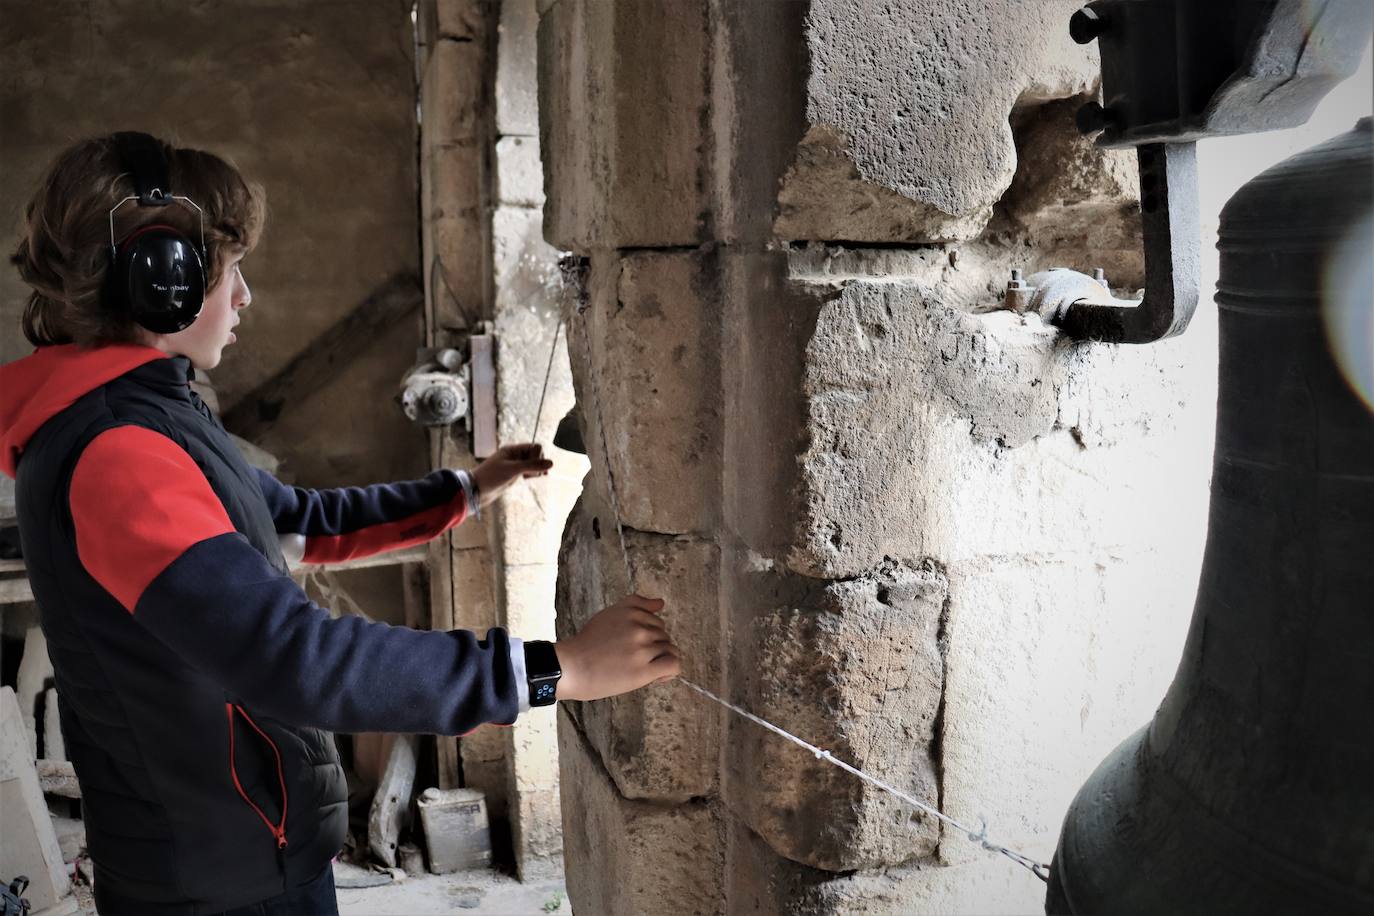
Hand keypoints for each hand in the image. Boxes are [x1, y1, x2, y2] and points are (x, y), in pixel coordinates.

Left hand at [471, 443, 553, 508]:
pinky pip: (528, 471)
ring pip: (533, 464)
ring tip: (530, 477)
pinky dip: (532, 474)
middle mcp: (515, 456)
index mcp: (513, 450)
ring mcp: (515, 465)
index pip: (535, 447)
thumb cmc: (491, 477)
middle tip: (530, 474)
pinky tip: (528, 479)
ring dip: (536, 470)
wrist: (476, 490)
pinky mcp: (514, 474)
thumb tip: (551, 463)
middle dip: (538, 464)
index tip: (531, 467)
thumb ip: (532, 466)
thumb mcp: (512, 469)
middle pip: (536, 455)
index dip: (538, 457)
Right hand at [555, 595, 681, 700]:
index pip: (656, 620)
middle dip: (653, 648)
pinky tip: (657, 676)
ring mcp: (642, 648)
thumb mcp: (608, 615)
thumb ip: (635, 606)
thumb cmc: (586, 645)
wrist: (570, 668)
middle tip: (632, 660)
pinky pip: (673, 664)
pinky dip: (670, 671)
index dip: (649, 634)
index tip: (636, 645)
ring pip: (670, 650)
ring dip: (659, 661)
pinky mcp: (644, 669)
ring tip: (640, 669)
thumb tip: (660, 603)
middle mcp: (639, 627)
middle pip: (664, 636)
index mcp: (630, 611)